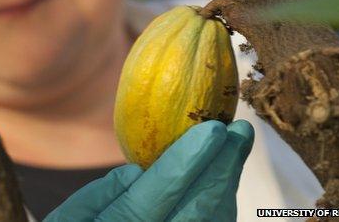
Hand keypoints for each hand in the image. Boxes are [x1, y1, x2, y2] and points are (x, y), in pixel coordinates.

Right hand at [43, 119, 253, 221]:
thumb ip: (99, 197)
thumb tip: (138, 172)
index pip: (160, 191)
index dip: (190, 157)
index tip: (213, 128)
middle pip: (198, 209)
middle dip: (224, 166)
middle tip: (239, 132)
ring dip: (228, 187)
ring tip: (235, 152)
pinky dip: (221, 211)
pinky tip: (223, 187)